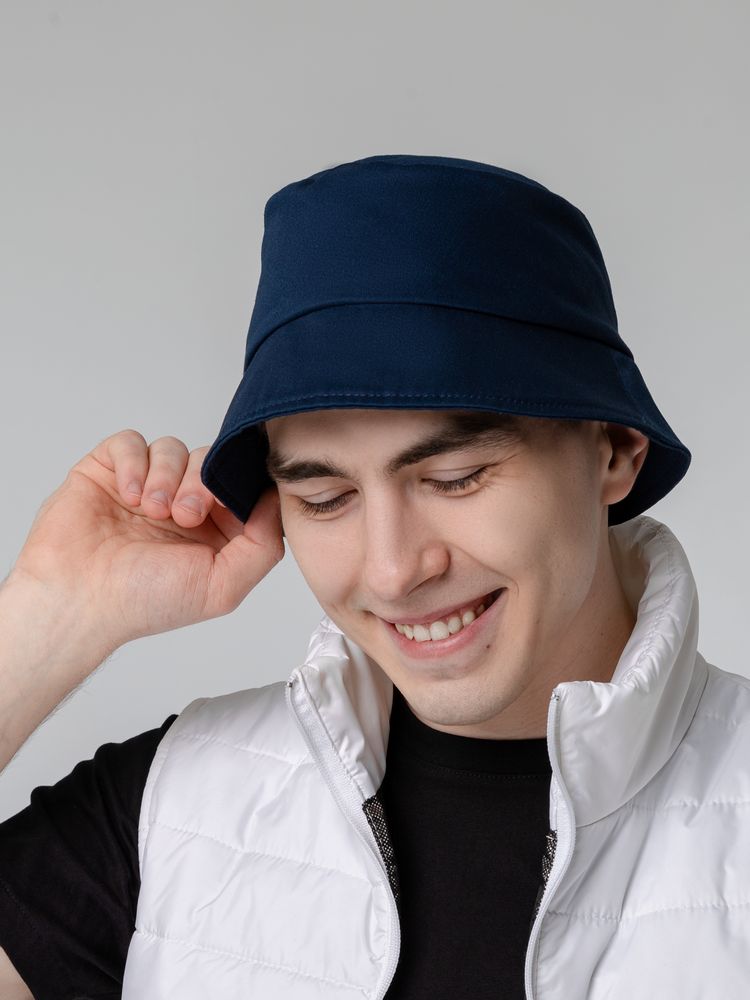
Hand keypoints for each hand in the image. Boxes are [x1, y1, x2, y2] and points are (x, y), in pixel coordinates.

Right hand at [10, 430, 283, 653]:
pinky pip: (130, 442)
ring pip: (172, 448)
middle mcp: (178, 503)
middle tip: (184, 516)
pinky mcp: (107, 472)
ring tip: (152, 511)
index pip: (237, 485)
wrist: (79, 600)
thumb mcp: (222, 586)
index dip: (236, 487)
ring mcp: (143, 485)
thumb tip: (276, 501)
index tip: (224, 506)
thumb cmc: (144, 602)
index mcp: (211, 529)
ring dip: (167, 476)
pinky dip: (134, 463)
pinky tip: (129, 495)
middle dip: (201, 483)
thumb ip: (263, 545)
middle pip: (208, 461)